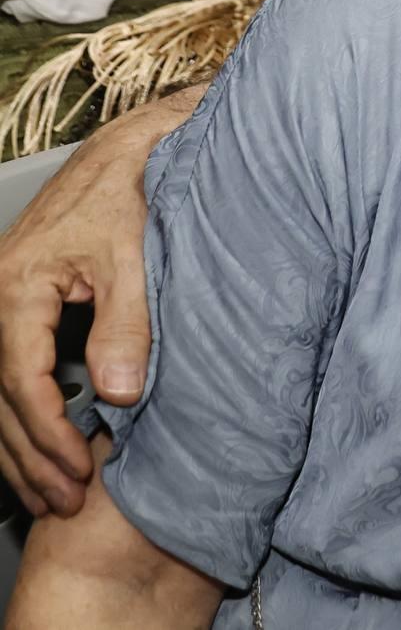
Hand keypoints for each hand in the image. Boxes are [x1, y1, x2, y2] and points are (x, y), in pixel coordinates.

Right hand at [0, 101, 166, 516]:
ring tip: (51, 491)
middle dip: (29, 455)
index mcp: (18, 286)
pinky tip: (46, 443)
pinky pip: (13, 368)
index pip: (23, 381)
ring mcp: (6, 297)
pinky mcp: (23, 299)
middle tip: (64, 502)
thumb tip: (120, 398)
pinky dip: (28, 411)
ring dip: (23, 443)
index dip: (48, 435)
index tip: (76, 474)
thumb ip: (127, 327)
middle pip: (1, 396)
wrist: (134, 149)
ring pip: (0, 389)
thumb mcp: (136, 259)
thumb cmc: (137, 192)